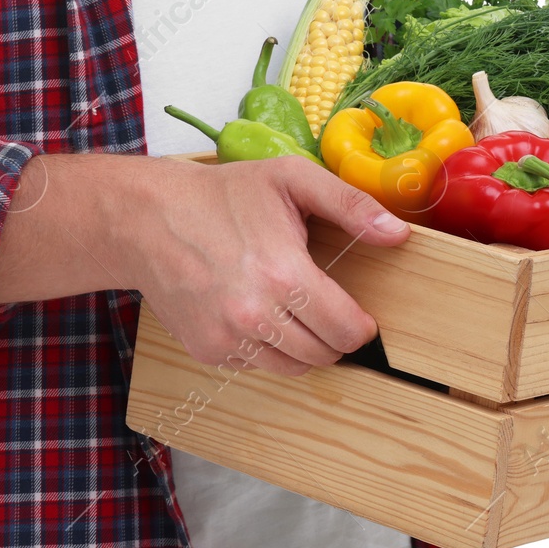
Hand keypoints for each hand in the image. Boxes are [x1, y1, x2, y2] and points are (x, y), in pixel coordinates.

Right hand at [123, 155, 410, 376]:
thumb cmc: (223, 194)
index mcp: (284, 273)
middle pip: (324, 355)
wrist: (148, 217)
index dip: (361, 325)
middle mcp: (254, 314)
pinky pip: (254, 364)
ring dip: (301, 346)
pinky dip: (263, 347)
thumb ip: (351, 205)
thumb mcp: (291, 180)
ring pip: (291, 367)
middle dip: (333, 336)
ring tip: (290, 309)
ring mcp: (227, 337)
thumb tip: (399, 234)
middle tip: (324, 307)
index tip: (357, 313)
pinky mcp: (206, 350)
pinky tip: (253, 311)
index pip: (347, 331)